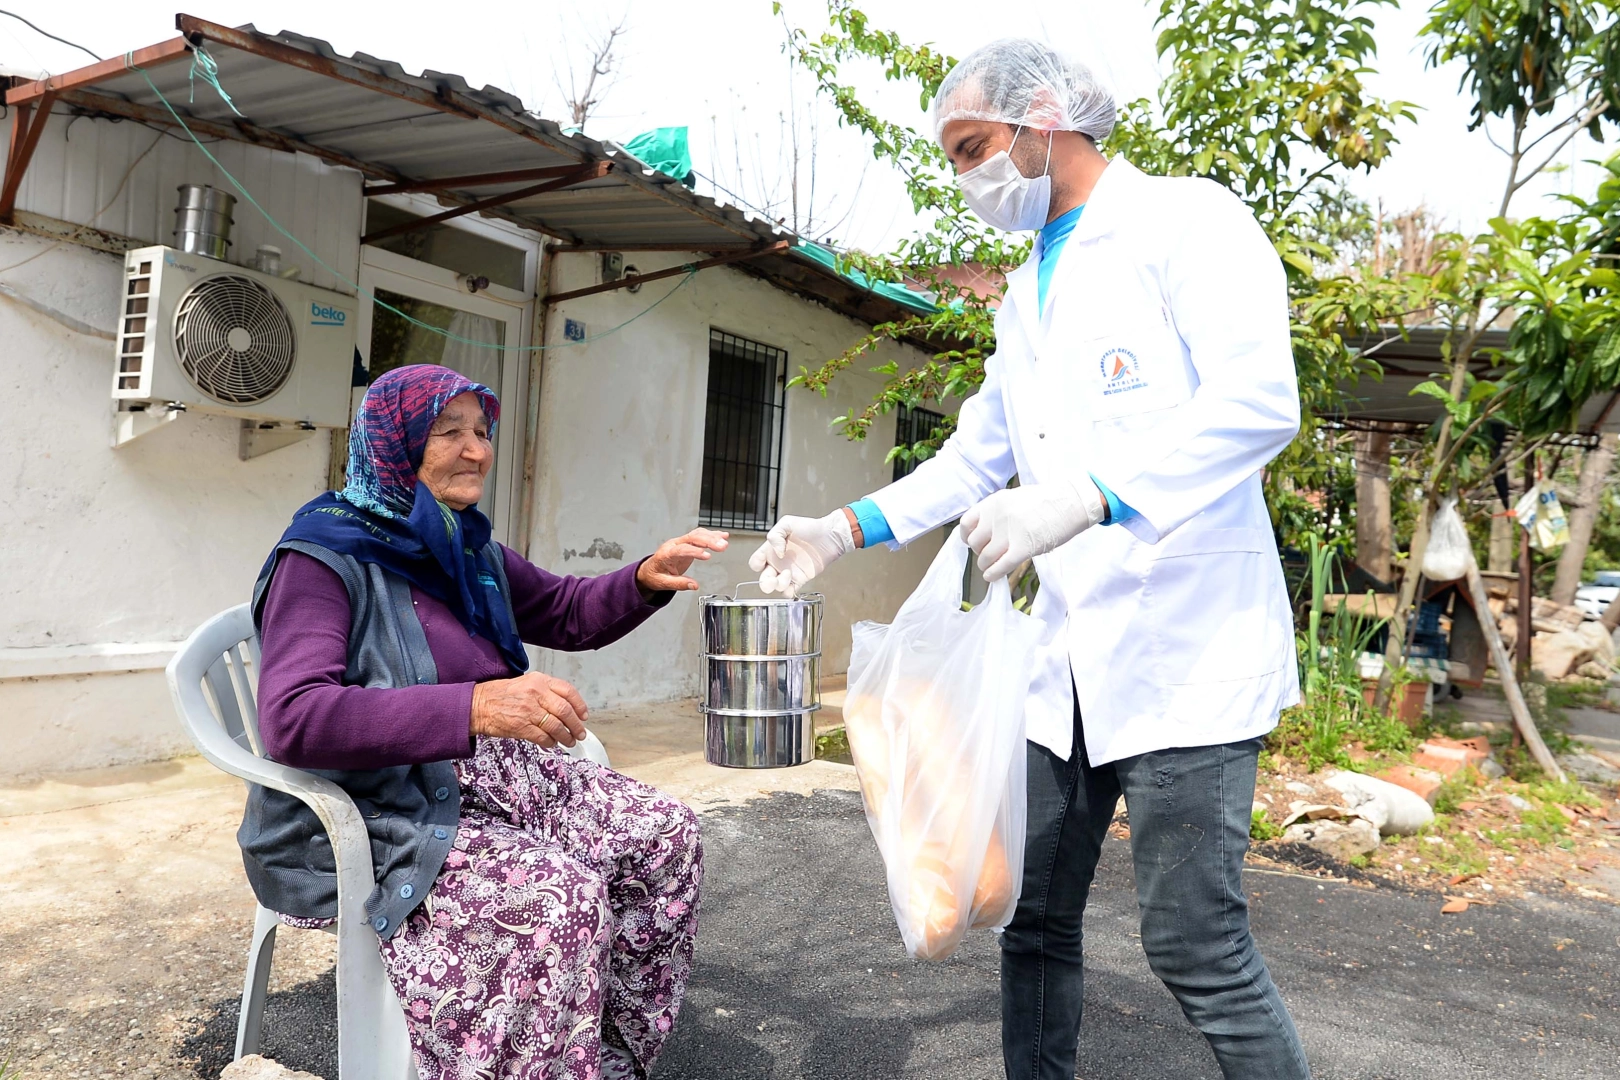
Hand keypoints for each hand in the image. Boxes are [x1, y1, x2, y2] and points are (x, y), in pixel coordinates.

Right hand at [471, 672, 588, 747]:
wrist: (478, 705)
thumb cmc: (500, 694)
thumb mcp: (526, 683)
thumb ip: (545, 691)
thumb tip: (566, 707)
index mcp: (539, 680)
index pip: (568, 691)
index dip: (580, 705)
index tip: (584, 715)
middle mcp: (536, 693)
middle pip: (565, 711)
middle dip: (576, 725)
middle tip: (580, 733)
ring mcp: (529, 711)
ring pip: (557, 726)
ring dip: (566, 737)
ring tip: (569, 741)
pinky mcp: (522, 727)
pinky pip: (543, 737)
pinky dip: (551, 742)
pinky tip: (552, 743)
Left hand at [636, 528, 730, 593]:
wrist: (649, 570)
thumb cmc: (654, 575)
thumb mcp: (663, 583)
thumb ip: (679, 584)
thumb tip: (694, 585)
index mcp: (666, 554)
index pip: (682, 549)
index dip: (695, 552)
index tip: (707, 556)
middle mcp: (674, 544)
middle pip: (692, 538)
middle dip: (708, 541)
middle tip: (721, 546)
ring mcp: (681, 542)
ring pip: (697, 534)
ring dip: (712, 537)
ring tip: (724, 542)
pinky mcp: (687, 543)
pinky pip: (699, 536)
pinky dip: (711, 535)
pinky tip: (722, 536)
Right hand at [748, 509, 856, 594]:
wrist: (829, 536)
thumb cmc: (810, 527)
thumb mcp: (788, 523)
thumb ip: (776, 536)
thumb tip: (776, 553)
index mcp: (772, 550)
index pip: (756, 562)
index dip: (756, 564)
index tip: (763, 561)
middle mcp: (779, 563)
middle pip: (764, 579)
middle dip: (765, 583)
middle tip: (772, 579)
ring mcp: (789, 572)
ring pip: (776, 587)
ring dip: (779, 585)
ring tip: (788, 575)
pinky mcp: (800, 579)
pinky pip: (790, 591)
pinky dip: (788, 592)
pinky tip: (792, 586)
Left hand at [959, 479, 1105, 581]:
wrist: (1072, 502)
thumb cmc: (1047, 501)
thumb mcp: (1015, 498)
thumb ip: (998, 512)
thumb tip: (985, 531)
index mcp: (994, 502)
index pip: (967, 523)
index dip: (968, 537)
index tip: (973, 543)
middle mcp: (998, 516)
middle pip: (975, 543)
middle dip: (980, 552)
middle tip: (990, 555)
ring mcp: (1010, 532)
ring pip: (985, 557)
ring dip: (987, 565)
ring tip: (994, 566)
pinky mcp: (1024, 547)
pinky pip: (1000, 566)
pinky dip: (993, 575)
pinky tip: (993, 577)